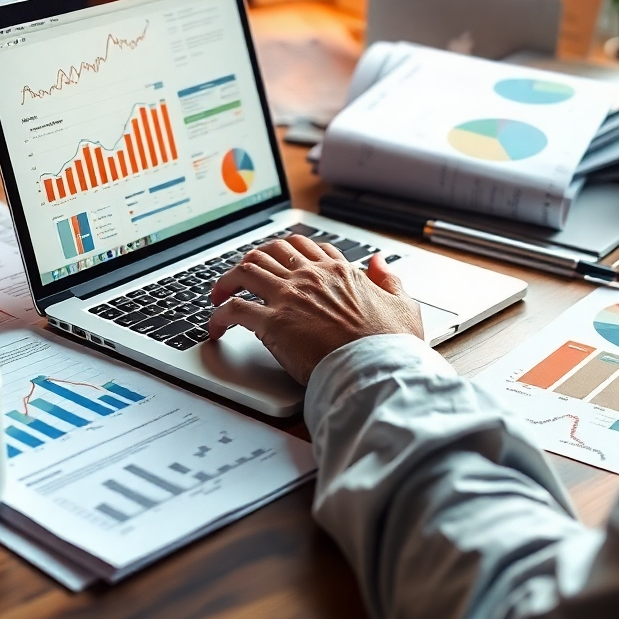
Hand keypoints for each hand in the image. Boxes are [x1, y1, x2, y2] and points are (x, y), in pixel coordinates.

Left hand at [208, 234, 423, 385]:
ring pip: (245, 271)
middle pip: (269, 251)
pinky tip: (216, 327)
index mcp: (339, 271)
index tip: (276, 262)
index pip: (304, 247)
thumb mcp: (402, 304)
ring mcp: (289, 297)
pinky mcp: (273, 324)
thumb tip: (379, 262)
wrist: (378, 370)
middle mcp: (310, 277)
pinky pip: (234, 310)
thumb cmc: (391, 345)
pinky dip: (219, 315)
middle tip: (241, 276)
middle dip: (251, 260)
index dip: (285, 252)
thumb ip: (389, 279)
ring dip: (226, 280)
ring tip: (218, 295)